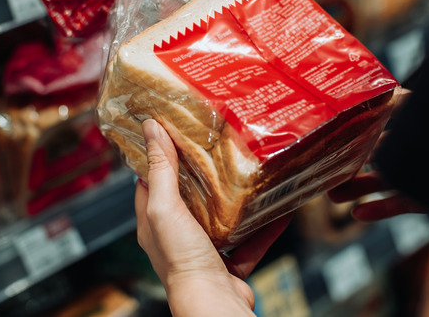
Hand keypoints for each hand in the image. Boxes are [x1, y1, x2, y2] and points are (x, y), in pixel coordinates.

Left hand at [136, 119, 269, 315]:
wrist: (213, 303)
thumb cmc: (182, 260)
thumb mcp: (166, 206)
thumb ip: (161, 169)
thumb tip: (149, 129)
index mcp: (153, 222)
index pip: (149, 182)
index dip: (158, 156)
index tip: (172, 132)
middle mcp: (176, 237)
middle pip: (187, 198)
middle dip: (202, 174)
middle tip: (217, 147)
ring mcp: (203, 251)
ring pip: (220, 219)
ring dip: (234, 200)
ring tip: (248, 174)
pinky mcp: (230, 264)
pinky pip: (250, 241)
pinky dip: (264, 227)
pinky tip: (279, 209)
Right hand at [326, 87, 425, 220]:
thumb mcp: (420, 110)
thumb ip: (396, 108)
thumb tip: (365, 106)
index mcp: (417, 118)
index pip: (383, 114)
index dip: (358, 120)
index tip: (333, 126)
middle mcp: (418, 144)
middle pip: (376, 153)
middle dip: (349, 160)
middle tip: (323, 166)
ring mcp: (423, 172)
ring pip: (383, 181)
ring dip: (357, 188)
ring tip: (332, 195)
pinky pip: (401, 204)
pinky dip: (380, 209)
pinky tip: (358, 214)